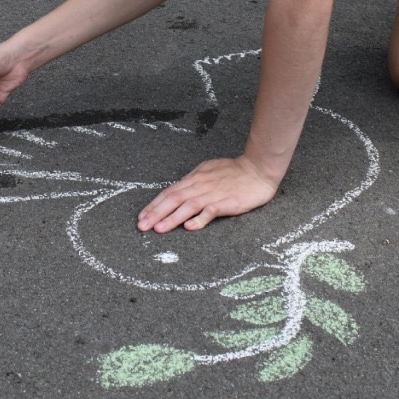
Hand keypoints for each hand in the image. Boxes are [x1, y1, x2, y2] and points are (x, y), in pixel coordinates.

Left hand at [136, 155, 284, 232]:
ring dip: (171, 218)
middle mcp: (200, 186)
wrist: (258, 169)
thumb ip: (194, 181)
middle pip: (173, 199)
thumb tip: (179, 190)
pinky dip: (199, 219)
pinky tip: (189, 227)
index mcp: (194, 178)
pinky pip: (210, 211)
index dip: (154, 204)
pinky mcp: (226, 202)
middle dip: (155, 213)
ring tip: (158, 229)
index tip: (141, 216)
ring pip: (187, 206)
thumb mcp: (208, 171)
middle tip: (141, 226)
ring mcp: (212, 194)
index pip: (169, 192)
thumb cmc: (234, 171)